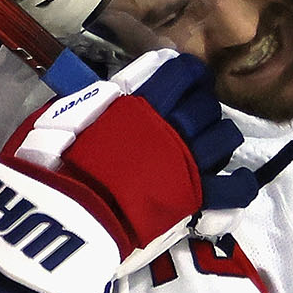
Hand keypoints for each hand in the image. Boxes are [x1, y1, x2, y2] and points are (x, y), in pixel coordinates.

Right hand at [0, 49, 254, 292]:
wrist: (65, 219)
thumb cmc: (51, 167)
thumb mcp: (60, 118)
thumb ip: (93, 102)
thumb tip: (111, 93)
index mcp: (139, 103)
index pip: (180, 74)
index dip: (190, 74)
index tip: (190, 80)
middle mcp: (170, 127)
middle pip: (205, 106)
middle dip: (202, 109)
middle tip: (192, 120)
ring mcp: (187, 163)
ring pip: (225, 137)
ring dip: (220, 138)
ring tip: (210, 147)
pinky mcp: (195, 200)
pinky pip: (234, 187)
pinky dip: (240, 183)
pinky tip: (238, 181)